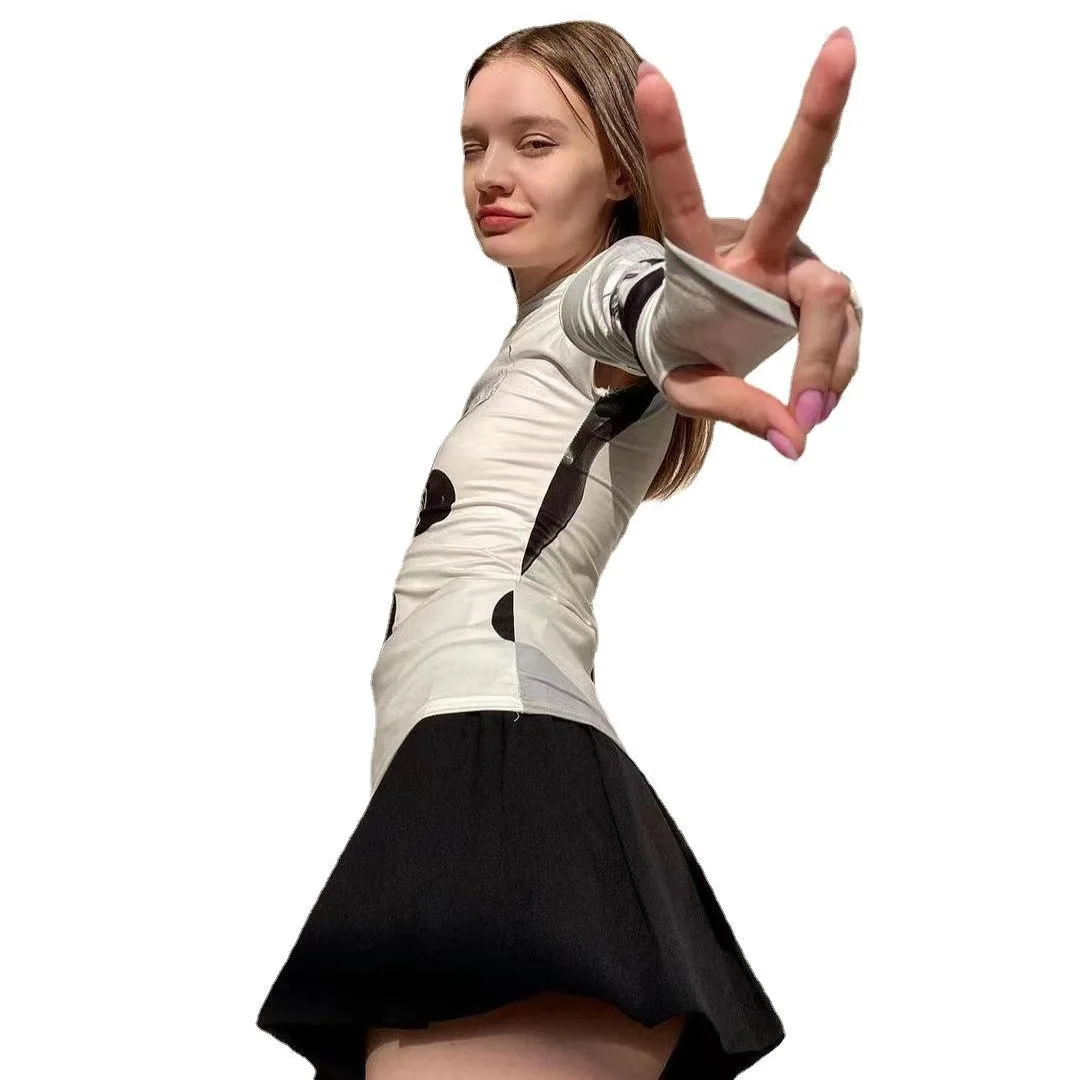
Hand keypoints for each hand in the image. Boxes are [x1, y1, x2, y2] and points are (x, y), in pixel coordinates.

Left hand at [634, 28, 858, 457]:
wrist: (705, 344)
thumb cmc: (683, 349)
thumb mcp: (688, 387)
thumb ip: (734, 408)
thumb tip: (797, 437)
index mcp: (703, 259)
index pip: (681, 197)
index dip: (669, 141)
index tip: (648, 77)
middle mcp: (761, 245)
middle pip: (794, 181)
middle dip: (819, 113)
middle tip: (842, 42)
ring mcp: (802, 262)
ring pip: (834, 304)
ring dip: (822, 365)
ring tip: (807, 414)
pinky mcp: (832, 288)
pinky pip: (847, 339)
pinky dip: (832, 377)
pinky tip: (813, 398)